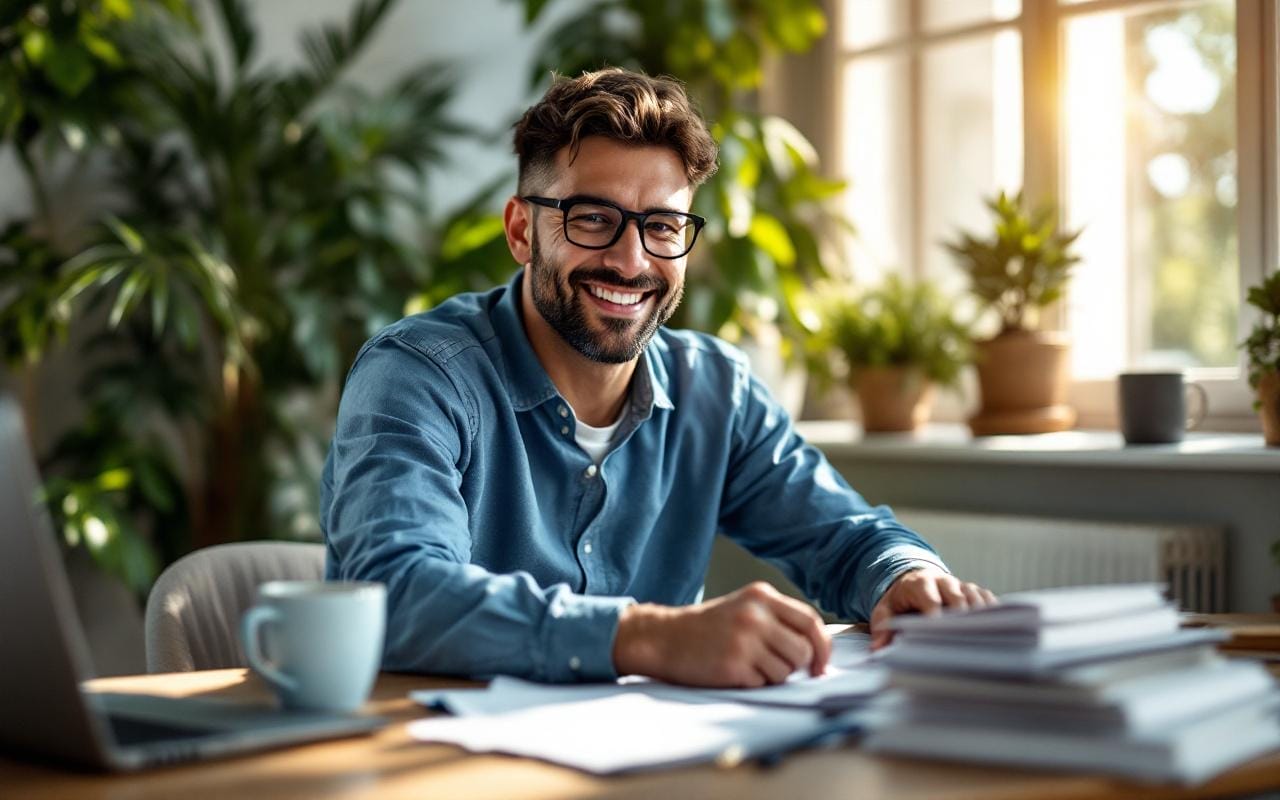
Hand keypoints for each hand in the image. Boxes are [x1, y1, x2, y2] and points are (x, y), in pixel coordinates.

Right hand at [612, 582, 831, 687]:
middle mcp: (755, 614)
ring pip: (786, 671)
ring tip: (748, 665)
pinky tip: (734, 671)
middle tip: (774, 666)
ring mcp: (744, 639)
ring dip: (772, 676)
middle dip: (796, 666)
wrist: (665, 637)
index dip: (823, 647)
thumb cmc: (709, 627)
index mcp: (761, 596)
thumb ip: (778, 620)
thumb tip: (818, 650)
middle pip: (803, 651)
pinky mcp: (733, 664)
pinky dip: (753, 683)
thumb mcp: (744, 608)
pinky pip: (763, 683)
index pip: (810, 621)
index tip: (821, 666)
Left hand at [868, 567, 996, 649]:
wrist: (913, 579)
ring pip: (976, 599)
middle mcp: (944, 581)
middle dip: (961, 619)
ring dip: (979, 618)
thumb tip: (877, 652)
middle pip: (958, 598)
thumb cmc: (899, 601)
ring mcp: (962, 585)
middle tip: (963, 643)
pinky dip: (992, 614)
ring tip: (982, 641)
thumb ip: (882, 629)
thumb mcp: (885, 610)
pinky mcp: (975, 591)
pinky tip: (995, 633)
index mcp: (920, 583)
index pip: (931, 600)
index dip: (936, 617)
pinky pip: (988, 600)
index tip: (938, 634)